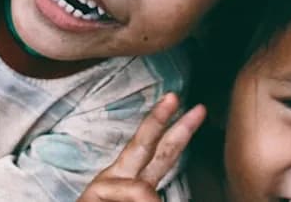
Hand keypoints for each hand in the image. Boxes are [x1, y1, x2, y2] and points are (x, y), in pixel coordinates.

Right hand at [78, 94, 204, 201]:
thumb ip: (148, 193)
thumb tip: (155, 191)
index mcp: (132, 182)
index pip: (159, 153)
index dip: (177, 130)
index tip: (197, 110)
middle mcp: (117, 178)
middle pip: (145, 145)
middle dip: (165, 121)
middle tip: (181, 98)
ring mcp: (104, 186)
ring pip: (141, 190)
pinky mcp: (93, 194)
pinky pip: (134, 195)